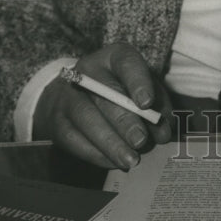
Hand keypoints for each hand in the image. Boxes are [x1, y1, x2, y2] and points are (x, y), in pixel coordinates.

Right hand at [33, 42, 173, 168]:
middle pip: (106, 95)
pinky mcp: (58, 123)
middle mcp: (88, 72)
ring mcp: (68, 97)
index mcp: (113, 57)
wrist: (74, 97)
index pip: (126, 62)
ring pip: (87, 119)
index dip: (138, 82)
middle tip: (141, 140)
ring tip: (131, 159)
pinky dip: (97, 154)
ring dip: (111, 143)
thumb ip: (156, 105)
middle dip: (125, 120)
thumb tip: (163, 131)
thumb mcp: (141, 88)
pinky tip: (114, 162)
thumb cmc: (120, 91)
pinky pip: (75, 140)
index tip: (147, 103)